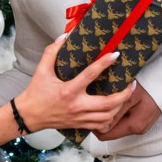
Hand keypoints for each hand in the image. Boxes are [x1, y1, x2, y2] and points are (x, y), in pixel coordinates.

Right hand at [15, 34, 134, 133]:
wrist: (29, 116)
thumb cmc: (36, 92)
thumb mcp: (41, 70)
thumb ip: (52, 52)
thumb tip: (64, 36)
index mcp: (68, 90)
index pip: (90, 74)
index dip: (104, 63)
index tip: (115, 55)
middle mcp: (77, 106)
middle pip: (108, 103)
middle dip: (124, 94)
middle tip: (132, 84)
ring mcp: (80, 117)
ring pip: (108, 116)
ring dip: (120, 106)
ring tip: (125, 95)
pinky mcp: (80, 125)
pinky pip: (102, 125)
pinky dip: (111, 117)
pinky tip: (114, 109)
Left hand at [92, 80, 161, 140]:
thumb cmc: (150, 87)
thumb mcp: (130, 96)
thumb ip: (115, 111)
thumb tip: (100, 122)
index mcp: (133, 126)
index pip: (106, 136)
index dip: (95, 127)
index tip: (90, 114)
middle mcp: (138, 130)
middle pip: (111, 132)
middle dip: (102, 121)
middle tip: (96, 105)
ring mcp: (141, 127)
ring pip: (117, 126)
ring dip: (111, 116)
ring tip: (107, 102)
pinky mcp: (142, 122)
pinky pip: (125, 122)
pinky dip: (119, 114)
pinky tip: (118, 103)